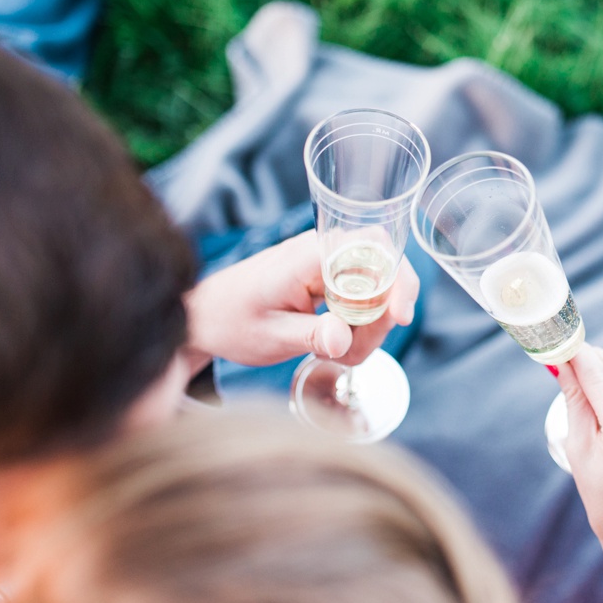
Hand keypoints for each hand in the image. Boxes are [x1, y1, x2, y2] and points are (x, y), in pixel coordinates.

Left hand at [182, 231, 418, 372]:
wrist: (203, 317)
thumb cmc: (230, 321)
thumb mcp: (270, 336)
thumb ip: (311, 335)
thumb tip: (344, 341)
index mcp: (310, 256)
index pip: (375, 248)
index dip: (397, 279)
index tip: (398, 316)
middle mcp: (323, 252)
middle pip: (385, 273)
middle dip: (381, 317)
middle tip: (355, 351)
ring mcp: (327, 264)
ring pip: (378, 290)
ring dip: (369, 327)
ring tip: (337, 353)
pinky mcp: (328, 278)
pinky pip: (363, 297)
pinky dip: (359, 326)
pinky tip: (335, 345)